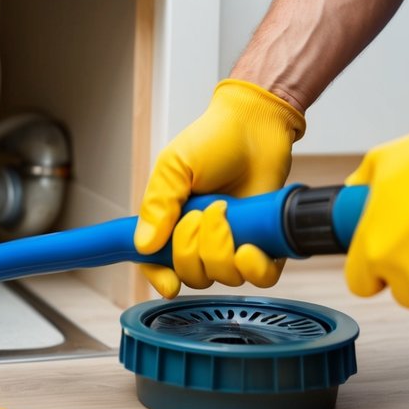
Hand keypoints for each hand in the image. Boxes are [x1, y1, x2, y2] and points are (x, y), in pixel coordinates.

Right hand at [134, 80, 304, 297]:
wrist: (256, 125)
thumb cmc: (213, 140)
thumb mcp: (174, 167)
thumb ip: (157, 205)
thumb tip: (143, 245)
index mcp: (171, 223)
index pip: (157, 264)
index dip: (160, 277)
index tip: (169, 282)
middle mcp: (201, 239)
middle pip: (192, 275)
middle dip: (193, 250)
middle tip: (202, 213)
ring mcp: (234, 242)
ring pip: (224, 276)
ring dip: (222, 249)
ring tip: (226, 211)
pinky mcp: (265, 243)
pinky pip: (261, 277)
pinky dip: (254, 268)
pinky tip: (249, 247)